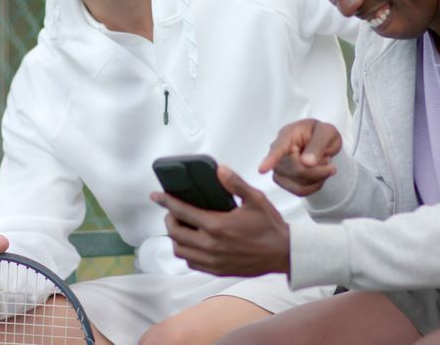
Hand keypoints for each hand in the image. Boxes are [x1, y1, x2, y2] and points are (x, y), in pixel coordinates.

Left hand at [150, 165, 289, 276]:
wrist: (283, 254)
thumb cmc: (270, 226)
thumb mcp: (255, 199)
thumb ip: (235, 184)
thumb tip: (220, 170)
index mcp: (217, 226)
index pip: (182, 212)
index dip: (166, 202)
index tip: (156, 196)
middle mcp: (210, 246)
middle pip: (175, 233)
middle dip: (169, 219)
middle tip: (172, 211)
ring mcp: (212, 260)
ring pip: (180, 251)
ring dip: (175, 238)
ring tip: (181, 226)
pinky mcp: (217, 270)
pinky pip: (191, 263)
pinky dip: (186, 252)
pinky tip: (193, 242)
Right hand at [259, 118, 341, 195]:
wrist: (322, 142)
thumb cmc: (321, 134)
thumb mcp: (326, 132)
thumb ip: (318, 144)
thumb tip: (306, 162)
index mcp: (288, 135)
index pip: (278, 149)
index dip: (270, 160)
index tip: (262, 170)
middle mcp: (279, 151)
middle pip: (297, 170)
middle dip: (318, 170)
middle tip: (329, 160)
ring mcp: (278, 167)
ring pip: (298, 184)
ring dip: (317, 178)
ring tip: (322, 165)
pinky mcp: (282, 180)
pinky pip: (299, 191)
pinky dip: (314, 186)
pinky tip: (318, 176)